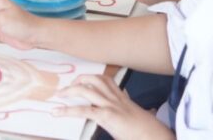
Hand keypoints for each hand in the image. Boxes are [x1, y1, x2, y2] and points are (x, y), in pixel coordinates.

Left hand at [53, 74, 172, 139]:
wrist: (154, 136)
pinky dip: (68, 110)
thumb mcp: (135, 114)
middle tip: (68, 86)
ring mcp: (111, 105)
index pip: (106, 80)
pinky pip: (84, 110)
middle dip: (79, 79)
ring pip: (86, 90)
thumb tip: (124, 101)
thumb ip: (128, 105)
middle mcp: (116, 98)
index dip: (91, 77)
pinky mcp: (107, 116)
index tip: (81, 80)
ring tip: (60, 95)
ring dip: (70, 91)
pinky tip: (58, 112)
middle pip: (95, 79)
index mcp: (123, 97)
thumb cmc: (147, 130)